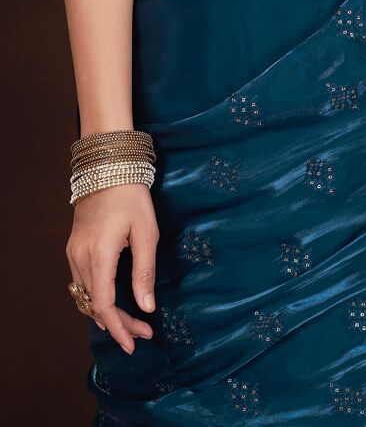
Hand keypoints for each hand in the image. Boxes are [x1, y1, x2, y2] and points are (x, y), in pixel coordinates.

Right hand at [66, 183, 158, 353]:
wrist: (108, 166)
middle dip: (118, 323)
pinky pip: (82, 282)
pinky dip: (97, 297)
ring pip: (86, 296)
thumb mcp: (146, 233)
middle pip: (95, 305)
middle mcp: (80, 259)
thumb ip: (145, 272)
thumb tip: (147, 307)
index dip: (119, 329)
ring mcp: (73, 253)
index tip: (134, 344)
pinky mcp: (73, 248)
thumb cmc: (131, 196)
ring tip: (132, 322)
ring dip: (107, 312)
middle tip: (142, 333)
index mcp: (99, 256)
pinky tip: (113, 301)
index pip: (104, 306)